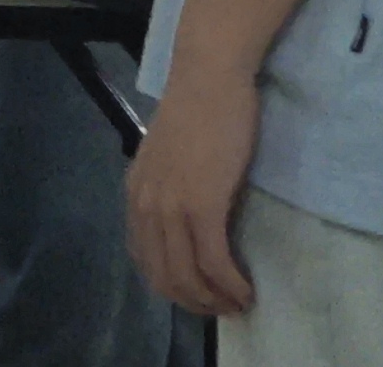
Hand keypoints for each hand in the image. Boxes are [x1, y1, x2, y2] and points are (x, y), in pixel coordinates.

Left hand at [125, 60, 261, 316]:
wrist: (209, 74)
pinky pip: (214, 261)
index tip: (198, 293)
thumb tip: (187, 216)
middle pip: (164, 277)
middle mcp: (146, 206)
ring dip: (214, 300)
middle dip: (193, 302)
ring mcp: (172, 208)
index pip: (145, 260)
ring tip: (237, 303)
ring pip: (187, 277)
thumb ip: (169, 185)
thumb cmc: (198, 104)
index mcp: (136, 194)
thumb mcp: (169, 153)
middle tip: (222, 308)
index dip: (172, 286)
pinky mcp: (203, 205)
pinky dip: (230, 283)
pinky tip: (245, 289)